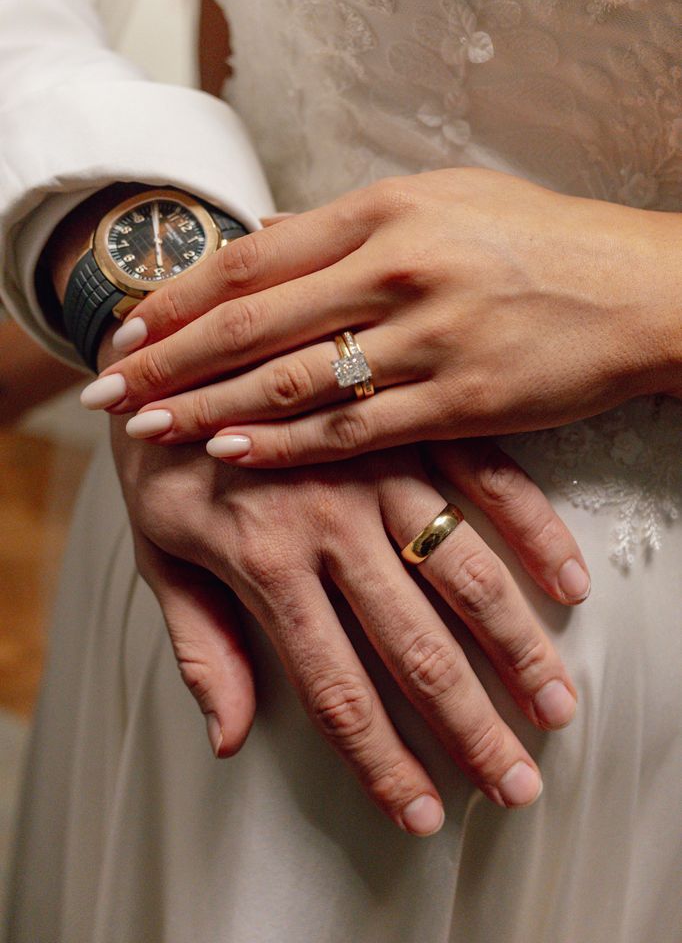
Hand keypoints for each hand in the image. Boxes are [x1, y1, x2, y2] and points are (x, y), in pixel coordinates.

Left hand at [88, 168, 681, 463]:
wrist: (641, 289)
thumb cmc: (541, 241)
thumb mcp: (444, 200)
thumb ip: (351, 223)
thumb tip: (269, 238)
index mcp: (386, 212)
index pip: (254, 259)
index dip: (181, 298)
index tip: (131, 329)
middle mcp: (396, 270)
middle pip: (254, 321)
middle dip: (171, 360)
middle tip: (110, 391)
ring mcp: (428, 338)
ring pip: (294, 380)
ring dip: (212, 407)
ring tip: (152, 429)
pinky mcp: (460, 401)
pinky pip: (356, 431)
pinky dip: (288, 446)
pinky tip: (234, 456)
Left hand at [111, 419, 587, 833]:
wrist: (174, 351)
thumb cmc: (163, 465)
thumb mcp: (158, 556)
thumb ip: (199, 646)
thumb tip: (230, 740)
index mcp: (264, 564)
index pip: (333, 689)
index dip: (381, 762)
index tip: (423, 814)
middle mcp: (330, 523)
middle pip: (412, 648)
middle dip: (469, 727)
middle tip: (516, 784)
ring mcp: (376, 468)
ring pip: (462, 573)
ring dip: (516, 647)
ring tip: (556, 707)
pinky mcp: (408, 424)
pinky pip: (487, 480)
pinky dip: (534, 531)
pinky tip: (570, 584)